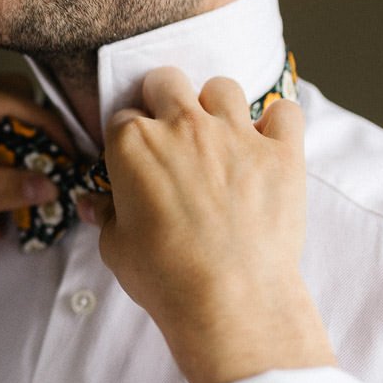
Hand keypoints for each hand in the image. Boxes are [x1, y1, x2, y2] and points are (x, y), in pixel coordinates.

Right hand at [84, 67, 334, 382]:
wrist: (230, 300)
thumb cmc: (166, 277)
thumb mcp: (116, 247)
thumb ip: (107, 215)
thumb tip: (97, 206)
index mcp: (134, 144)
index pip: (121, 118)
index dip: (126, 140)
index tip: (134, 159)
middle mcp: (183, 127)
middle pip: (166, 81)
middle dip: (164, 98)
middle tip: (170, 131)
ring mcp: (235, 135)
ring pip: (222, 88)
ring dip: (216, 106)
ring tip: (219, 136)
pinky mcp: (280, 152)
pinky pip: (285, 112)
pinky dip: (277, 123)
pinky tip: (268, 144)